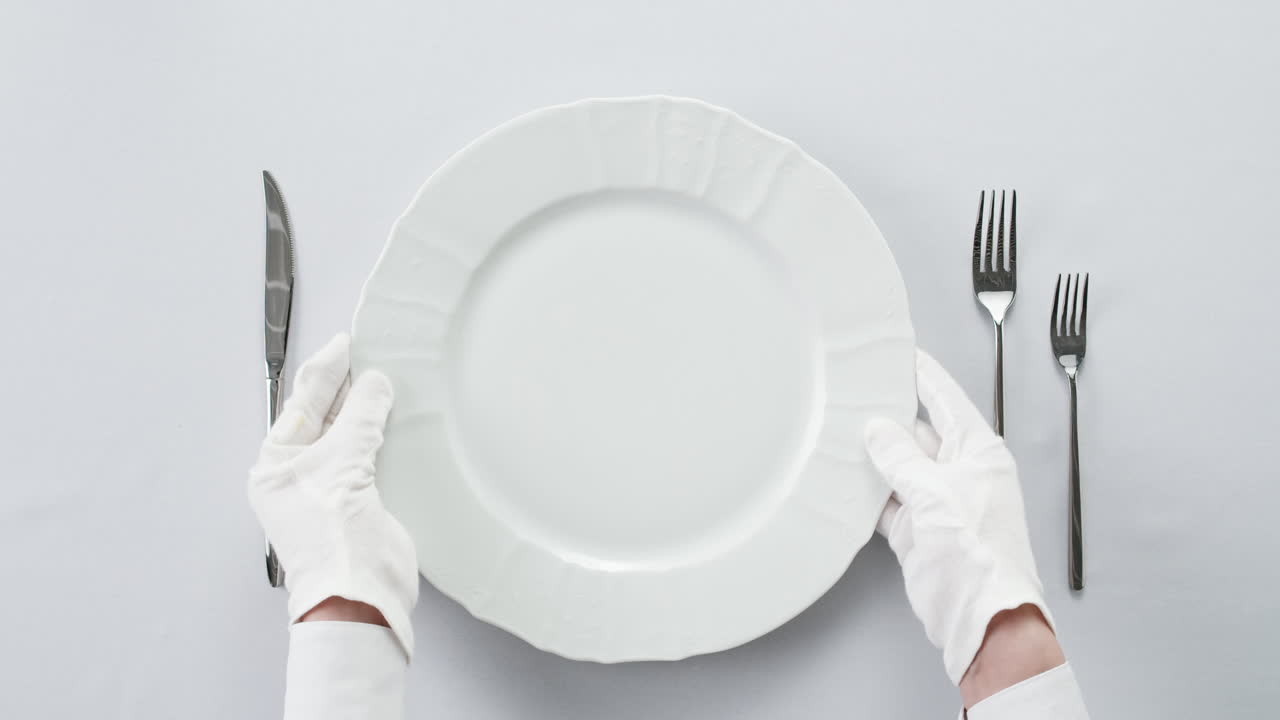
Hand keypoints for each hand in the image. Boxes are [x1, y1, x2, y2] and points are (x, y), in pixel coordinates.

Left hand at [249, 333, 418, 658]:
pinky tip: (399, 417)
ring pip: (351, 435)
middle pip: (325, 416)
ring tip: (388, 377)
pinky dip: (385, 434)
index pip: (301, 403)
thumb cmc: (332, 541)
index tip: (348, 343)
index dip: (326, 370)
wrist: (361, 594)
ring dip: (369, 409)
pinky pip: (373, 456)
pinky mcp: (364, 500)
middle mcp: (299, 474)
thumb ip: (360, 418)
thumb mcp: (341, 465)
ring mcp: (332, 488)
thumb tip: (374, 382)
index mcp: (275, 465)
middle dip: (348, 386)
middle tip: (373, 353)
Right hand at [864, 350, 1055, 690]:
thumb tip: (878, 429)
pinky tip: (843, 481)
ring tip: (836, 433)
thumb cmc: (978, 555)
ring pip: (897, 467)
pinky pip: (887, 500)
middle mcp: (960, 472)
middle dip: (885, 418)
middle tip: (849, 396)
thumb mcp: (935, 493)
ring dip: (872, 457)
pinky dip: (867, 493)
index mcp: (979, 452)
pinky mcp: (918, 529)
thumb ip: (901, 457)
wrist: (978, 615)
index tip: (898, 353)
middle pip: (917, 432)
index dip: (921, 375)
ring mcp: (938, 502)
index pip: (945, 400)